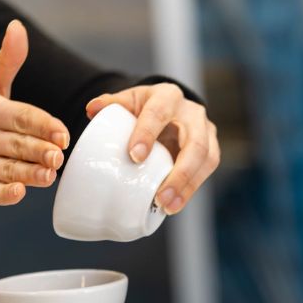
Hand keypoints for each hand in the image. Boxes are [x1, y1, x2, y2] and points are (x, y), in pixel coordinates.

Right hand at [0, 20, 69, 212]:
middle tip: (59, 157)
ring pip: (6, 170)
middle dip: (39, 150)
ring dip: (29, 174)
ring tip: (49, 175)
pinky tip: (20, 192)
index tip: (63, 134)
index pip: (20, 116)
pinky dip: (4, 194)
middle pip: (16, 144)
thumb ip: (7, 60)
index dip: (42, 124)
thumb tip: (17, 28)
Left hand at [86, 83, 218, 214]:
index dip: (147, 134)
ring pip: (206, 159)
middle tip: (160, 195)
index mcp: (168, 96)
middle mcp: (192, 112)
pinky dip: (191, 190)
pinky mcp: (210, 149)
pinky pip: (206, 170)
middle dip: (180, 172)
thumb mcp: (129, 101)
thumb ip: (111, 104)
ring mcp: (206, 131)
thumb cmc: (145, 108)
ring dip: (188, 186)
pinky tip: (174, 205)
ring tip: (168, 206)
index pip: (159, 113)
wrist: (169, 108)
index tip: (134, 157)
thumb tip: (91, 109)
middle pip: (195, 143)